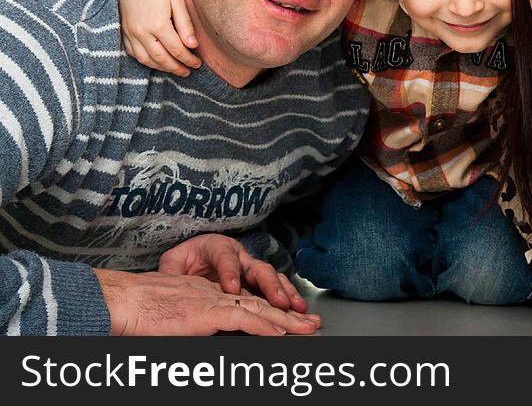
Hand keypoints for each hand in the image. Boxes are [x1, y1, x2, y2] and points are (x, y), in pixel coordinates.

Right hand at [95, 268, 319, 335]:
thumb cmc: (137, 315)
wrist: (120, 302)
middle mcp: (215, 295)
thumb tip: (208, 335)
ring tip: (308, 330)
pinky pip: (242, 318)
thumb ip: (196, 325)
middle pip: (260, 304)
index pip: (248, 304)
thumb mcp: (175, 321)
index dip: (273, 314)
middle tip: (314, 325)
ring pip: (258, 310)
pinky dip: (263, 326)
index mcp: (208, 296)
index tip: (292, 324)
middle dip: (290, 317)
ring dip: (285, 322)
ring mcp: (212, 301)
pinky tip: (279, 334)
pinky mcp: (206, 311)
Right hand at [119, 0, 200, 76]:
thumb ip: (185, 25)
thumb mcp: (177, 1)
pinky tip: (155, 60)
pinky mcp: (123, 29)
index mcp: (157, 24)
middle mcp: (141, 31)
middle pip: (161, 58)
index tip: (198, 63)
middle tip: (188, 71)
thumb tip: (193, 46)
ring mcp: (130, 31)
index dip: (189, 59)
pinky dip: (145, 59)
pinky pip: (133, 52)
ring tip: (174, 69)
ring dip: (161, 67)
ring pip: (146, 59)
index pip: (177, 50)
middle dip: (176, 68)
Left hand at [158, 234, 307, 312]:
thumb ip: (171, 271)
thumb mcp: (173, 264)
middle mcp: (239, 255)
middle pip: (257, 267)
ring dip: (285, 294)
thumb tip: (167, 279)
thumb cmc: (183, 262)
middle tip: (276, 301)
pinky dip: (287, 300)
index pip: (225, 257)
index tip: (231, 289)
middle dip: (269, 286)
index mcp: (216, 246)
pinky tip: (296, 311)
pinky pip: (275, 289)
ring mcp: (250, 268)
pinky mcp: (256, 282)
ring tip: (295, 308)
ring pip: (272, 278)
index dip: (230, 273)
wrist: (191, 260)